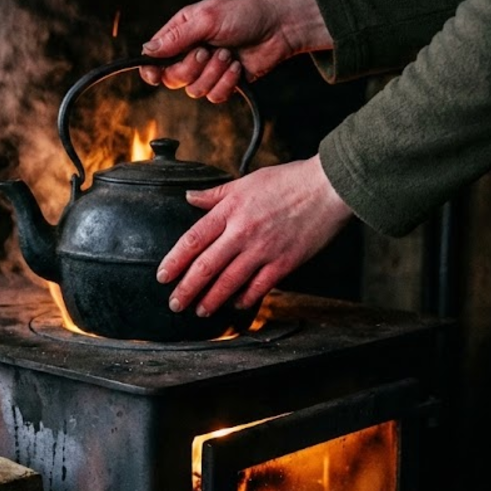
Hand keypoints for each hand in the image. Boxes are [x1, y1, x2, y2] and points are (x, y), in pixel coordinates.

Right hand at [139, 0, 330, 102]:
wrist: (279, 27)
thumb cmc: (245, 13)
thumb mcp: (207, 18)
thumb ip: (177, 37)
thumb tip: (148, 49)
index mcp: (182, 33)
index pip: (155, 57)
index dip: (151, 69)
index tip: (154, 74)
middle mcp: (191, 52)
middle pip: (173, 78)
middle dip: (191, 68)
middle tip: (208, 51)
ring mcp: (208, 70)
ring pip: (194, 90)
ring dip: (213, 74)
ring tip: (229, 55)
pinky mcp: (225, 83)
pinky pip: (214, 96)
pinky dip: (227, 83)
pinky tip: (237, 67)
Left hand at [157, 155, 353, 316]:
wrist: (327, 187)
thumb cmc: (289, 181)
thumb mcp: (246, 181)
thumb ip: (216, 194)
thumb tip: (190, 198)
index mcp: (230, 210)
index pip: (192, 240)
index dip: (174, 260)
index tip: (163, 276)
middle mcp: (242, 232)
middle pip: (205, 266)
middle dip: (186, 288)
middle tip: (175, 303)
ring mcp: (263, 250)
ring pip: (229, 282)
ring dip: (211, 299)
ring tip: (200, 309)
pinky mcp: (284, 263)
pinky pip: (258, 287)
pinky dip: (244, 299)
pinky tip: (236, 305)